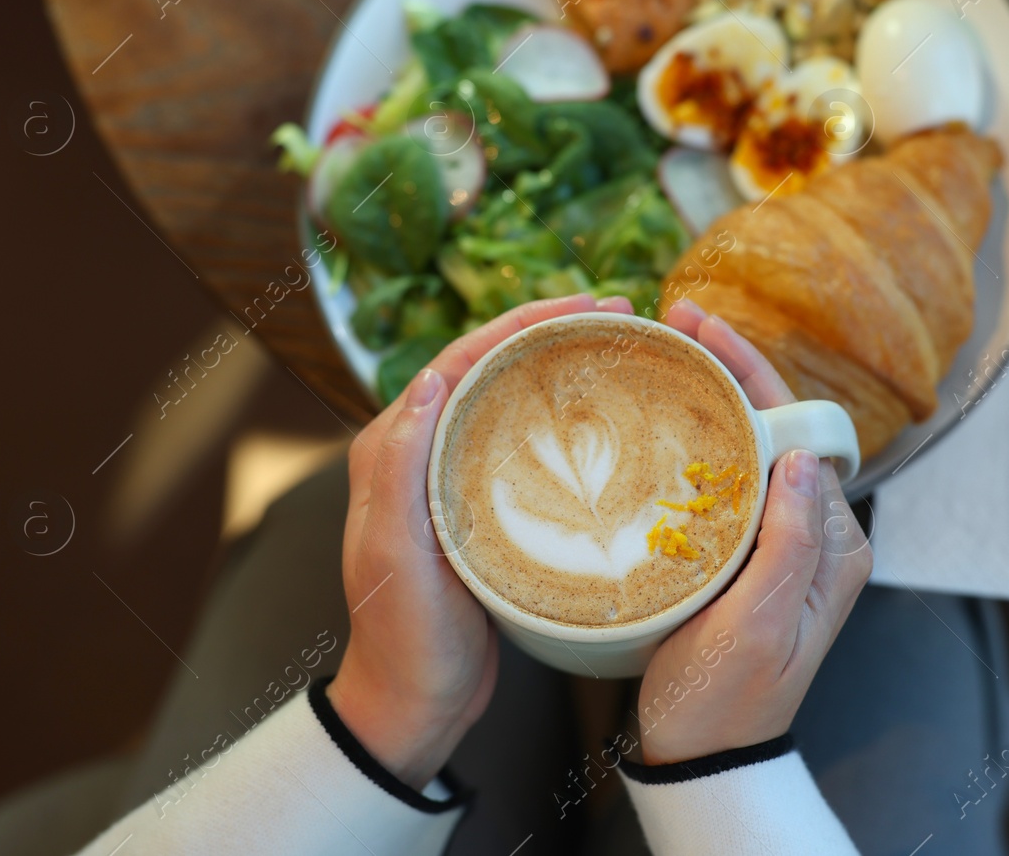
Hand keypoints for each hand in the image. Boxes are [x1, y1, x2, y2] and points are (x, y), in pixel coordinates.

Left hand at [329, 293, 634, 788]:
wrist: (415, 705)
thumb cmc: (404, 636)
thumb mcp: (396, 555)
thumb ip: (401, 467)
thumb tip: (424, 380)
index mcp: (390, 448)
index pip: (458, 359)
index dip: (520, 322)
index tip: (582, 304)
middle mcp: (418, 451)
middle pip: (488, 367)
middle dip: (547, 330)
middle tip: (614, 314)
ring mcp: (451, 478)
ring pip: (507, 399)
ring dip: (557, 367)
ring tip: (617, 348)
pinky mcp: (481, 507)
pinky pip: (521, 442)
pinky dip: (561, 418)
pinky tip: (603, 420)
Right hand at [634, 299, 872, 764]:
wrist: (701, 754)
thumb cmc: (727, 699)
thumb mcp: (760, 625)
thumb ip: (790, 542)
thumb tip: (806, 455)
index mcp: (835, 544)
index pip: (799, 430)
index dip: (752, 372)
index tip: (701, 330)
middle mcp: (816, 534)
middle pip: (776, 427)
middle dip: (730, 370)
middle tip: (673, 324)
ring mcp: (780, 542)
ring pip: (749, 447)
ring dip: (711, 399)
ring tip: (663, 357)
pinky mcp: (745, 554)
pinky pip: (727, 481)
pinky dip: (697, 442)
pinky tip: (660, 422)